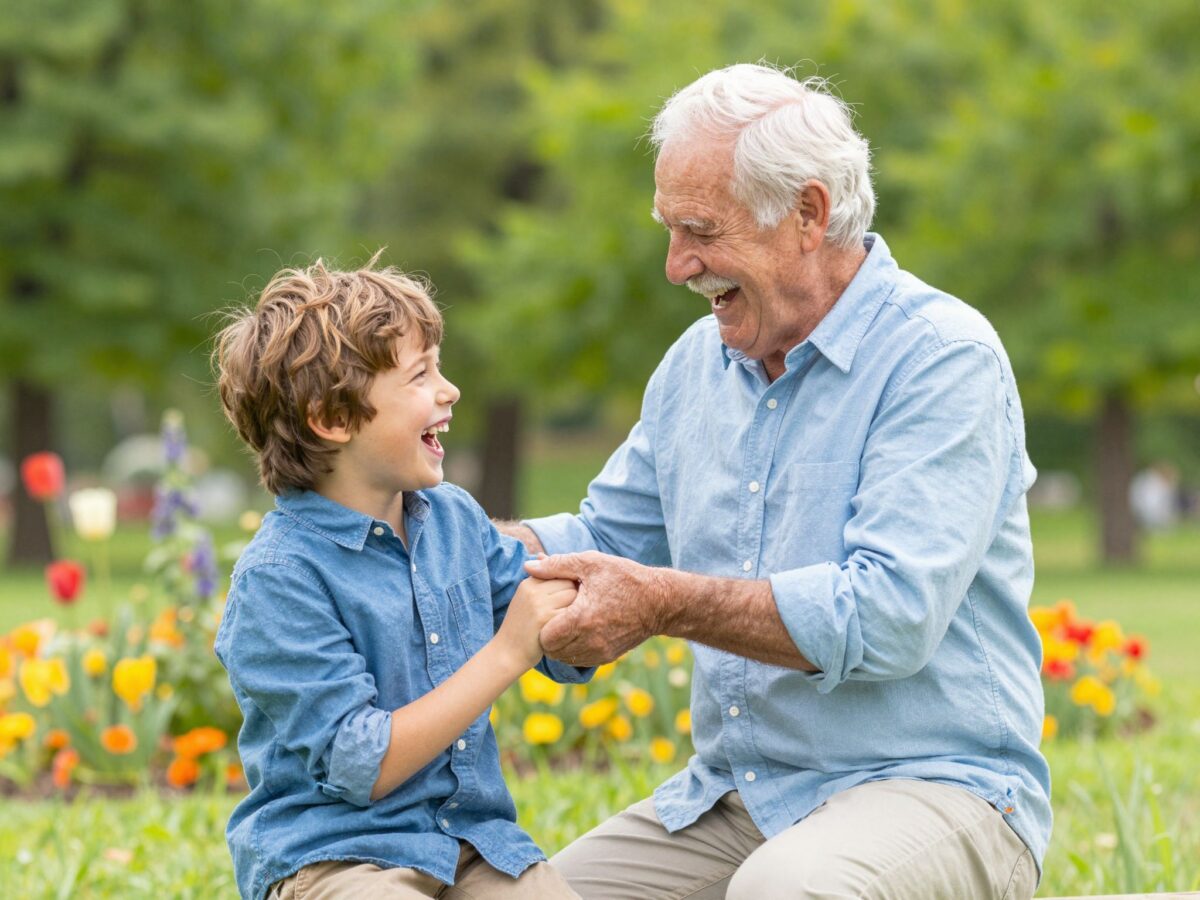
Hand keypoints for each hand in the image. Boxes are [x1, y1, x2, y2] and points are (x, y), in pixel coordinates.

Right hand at [495, 577, 576, 669]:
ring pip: (572, 594)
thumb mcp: (527, 600)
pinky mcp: (545, 618)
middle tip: (567, 612)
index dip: (568, 585)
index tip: (566, 600)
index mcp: (529, 583)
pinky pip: (571, 611)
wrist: (507, 653)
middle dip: (573, 595)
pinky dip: (573, 620)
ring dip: (576, 607)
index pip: (560, 571)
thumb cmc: (521, 628)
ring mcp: (538, 603)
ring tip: (565, 620)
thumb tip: (548, 560)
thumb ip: (543, 584)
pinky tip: (565, 629)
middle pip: (568, 582)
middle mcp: (533, 590)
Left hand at [524, 551, 669, 666]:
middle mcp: (590, 641)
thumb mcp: (591, 564)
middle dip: (548, 635)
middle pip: (552, 650)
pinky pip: (580, 660)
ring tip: (566, 623)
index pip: (545, 637)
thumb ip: (557, 565)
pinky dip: (574, 649)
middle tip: (553, 617)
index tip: (546, 610)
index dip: (541, 624)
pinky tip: (580, 630)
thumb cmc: (624, 578)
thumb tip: (529, 566)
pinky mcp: (608, 657)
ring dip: (560, 644)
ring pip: (565, 658)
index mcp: (582, 618)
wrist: (659, 601)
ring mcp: (600, 652)